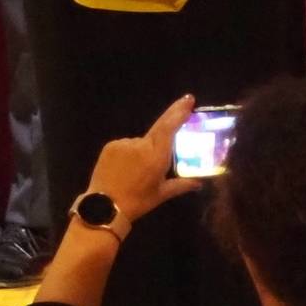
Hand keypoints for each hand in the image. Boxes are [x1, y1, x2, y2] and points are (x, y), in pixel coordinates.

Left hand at [85, 95, 202, 224]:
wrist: (105, 206)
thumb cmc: (138, 201)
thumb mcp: (162, 194)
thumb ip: (182, 184)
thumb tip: (200, 182)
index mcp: (156, 155)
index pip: (169, 127)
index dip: (178, 112)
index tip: (188, 99)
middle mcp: (140, 144)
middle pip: (158, 132)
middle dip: (169, 125)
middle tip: (180, 118)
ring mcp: (123, 143)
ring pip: (141, 142)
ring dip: (145, 150)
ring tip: (140, 170)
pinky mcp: (110, 145)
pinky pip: (127, 145)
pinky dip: (131, 153)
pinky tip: (128, 168)